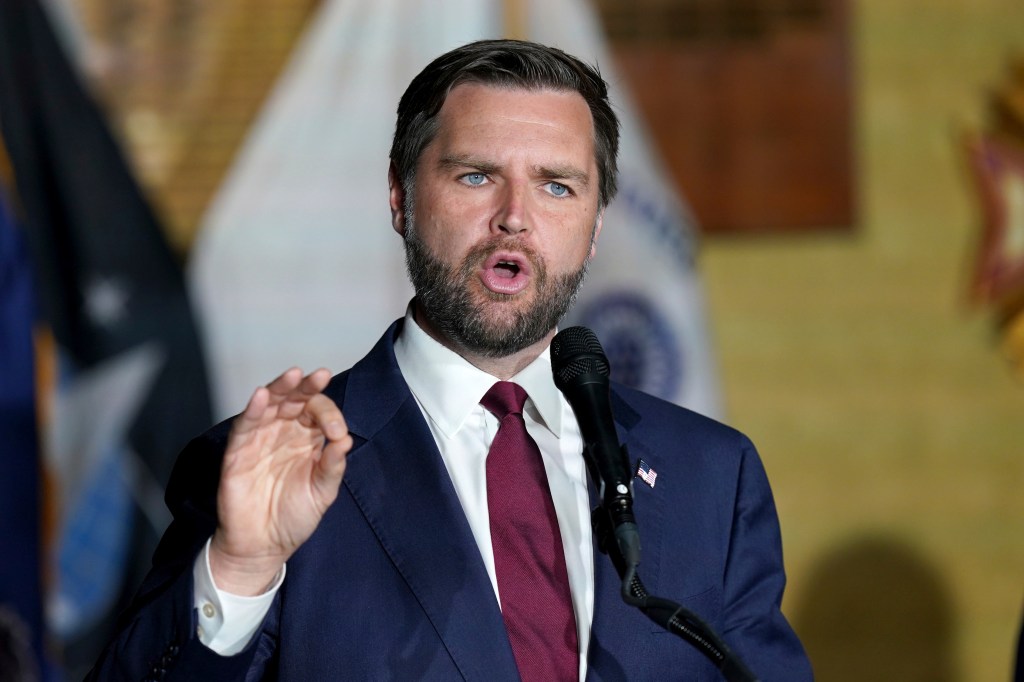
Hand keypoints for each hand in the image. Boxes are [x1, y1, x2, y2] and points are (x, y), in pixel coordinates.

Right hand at [209, 367, 351, 594]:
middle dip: (307, 386)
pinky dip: (251, 409)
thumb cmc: (293, 517)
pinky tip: (261, 396)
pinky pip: (244, 425)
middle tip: (319, 376)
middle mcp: (284, 433)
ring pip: (269, 404)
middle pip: (294, 400)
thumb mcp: (322, 493)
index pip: (319, 413)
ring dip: (280, 388)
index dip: (330, 416)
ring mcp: (260, 439)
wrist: (263, 546)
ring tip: (293, 375)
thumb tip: (346, 442)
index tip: (337, 434)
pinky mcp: (238, 452)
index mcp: (308, 439)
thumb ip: (332, 467)